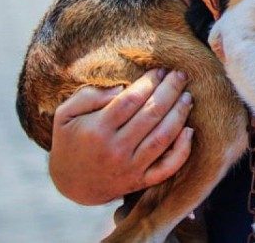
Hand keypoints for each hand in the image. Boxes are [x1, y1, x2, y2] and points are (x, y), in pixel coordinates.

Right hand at [48, 70, 192, 204]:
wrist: (71, 184)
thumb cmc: (71, 141)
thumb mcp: (65, 115)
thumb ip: (89, 96)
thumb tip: (121, 88)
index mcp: (97, 130)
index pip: (131, 100)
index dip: (150, 82)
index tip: (160, 70)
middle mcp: (115, 150)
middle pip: (151, 114)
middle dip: (170, 91)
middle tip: (181, 75)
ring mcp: (130, 168)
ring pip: (163, 137)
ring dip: (179, 114)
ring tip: (187, 96)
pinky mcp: (141, 181)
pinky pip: (167, 167)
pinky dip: (182, 150)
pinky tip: (189, 131)